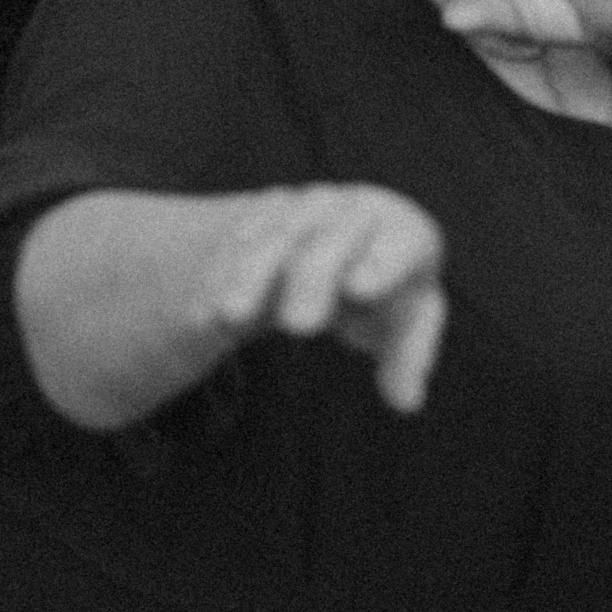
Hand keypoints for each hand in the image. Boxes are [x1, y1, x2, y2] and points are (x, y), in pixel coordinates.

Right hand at [202, 184, 445, 410]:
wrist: (341, 243)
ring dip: (251, 277)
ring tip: (229, 319)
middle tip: (301, 325)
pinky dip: (220, 277)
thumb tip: (408, 402)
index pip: (401, 241)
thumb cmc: (386, 291)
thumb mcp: (405, 319)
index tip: (363, 290)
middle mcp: (353, 211)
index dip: (385, 263)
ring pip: (275, 239)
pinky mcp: (261, 216)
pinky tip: (203, 315)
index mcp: (402, 231)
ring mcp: (304, 209)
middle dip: (314, 278)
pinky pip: (236, 243)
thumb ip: (408, 358)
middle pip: (333, 241)